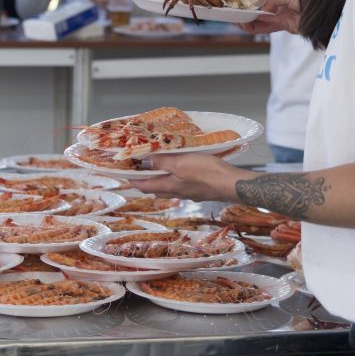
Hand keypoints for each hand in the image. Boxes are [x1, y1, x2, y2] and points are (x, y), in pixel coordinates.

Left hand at [133, 153, 249, 201]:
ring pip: (167, 187)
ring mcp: (188, 193)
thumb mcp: (182, 163)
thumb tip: (143, 162)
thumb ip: (162, 162)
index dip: (131, 180)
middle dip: (144, 179)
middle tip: (137, 167)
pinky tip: (179, 169)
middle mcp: (176, 192)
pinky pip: (179, 185)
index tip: (122, 172)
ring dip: (159, 178)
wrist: (232, 184)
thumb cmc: (207, 172)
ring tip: (156, 165)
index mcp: (169, 186)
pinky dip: (173, 177)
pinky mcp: (199, 190)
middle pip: (154, 187)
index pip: (143, 185)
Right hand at [237, 0, 300, 34]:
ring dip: (250, 25)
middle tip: (235, 20)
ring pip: (263, 25)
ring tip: (239, 24)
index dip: (252, 12)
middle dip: (247, 20)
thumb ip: (273, 0)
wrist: (323, 10)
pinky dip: (259, 26)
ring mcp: (283, 21)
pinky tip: (250, 25)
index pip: (263, 9)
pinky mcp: (286, 27)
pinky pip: (270, 27)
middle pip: (260, 18)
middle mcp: (280, 13)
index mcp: (281, 4)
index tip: (241, 12)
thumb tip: (262, 9)